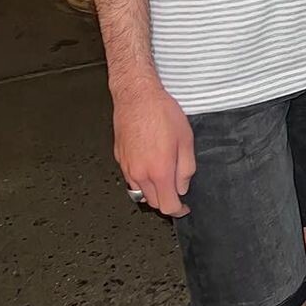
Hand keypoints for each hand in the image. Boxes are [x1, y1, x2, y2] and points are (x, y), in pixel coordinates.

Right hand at [113, 77, 195, 216]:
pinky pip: (131, 179)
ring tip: (164, 175)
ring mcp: (127, 168)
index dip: (179, 210)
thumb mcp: (186, 139)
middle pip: (154, 202)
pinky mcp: (119, 159)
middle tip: (177, 188)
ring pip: (140, 193)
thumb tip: (183, 187)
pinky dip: (142, 179)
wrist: (137, 96)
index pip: (168, 206)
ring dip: (153, 191)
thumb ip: (186, 168)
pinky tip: (150, 163)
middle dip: (167, 200)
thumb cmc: (162, 112)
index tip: (184, 207)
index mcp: (159, 171)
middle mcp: (140, 173)